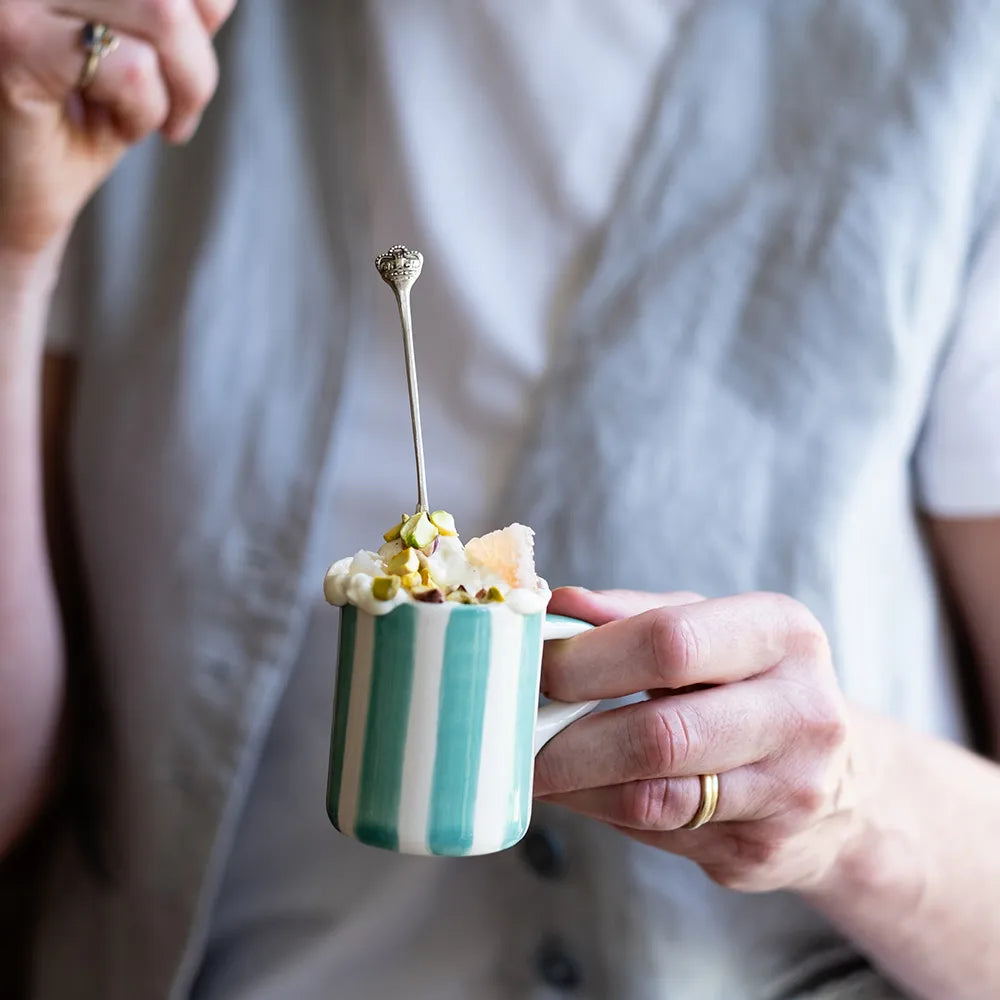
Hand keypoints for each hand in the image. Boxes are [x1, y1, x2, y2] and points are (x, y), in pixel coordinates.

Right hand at [0, 0, 233, 254]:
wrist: (13, 197)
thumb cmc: (72, 121)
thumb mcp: (138, 53)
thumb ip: (177, 12)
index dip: (202, 9)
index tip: (182, 65)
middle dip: (197, 59)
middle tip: (179, 112)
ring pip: (165, 14)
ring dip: (182, 87)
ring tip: (147, 120)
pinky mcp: (13, 42)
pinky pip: (134, 70)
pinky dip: (148, 112)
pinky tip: (119, 130)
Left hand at [535, 588, 858, 892]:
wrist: (840, 780)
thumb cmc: (749, 683)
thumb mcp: (709, 628)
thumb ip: (632, 613)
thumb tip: (551, 605)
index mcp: (782, 634)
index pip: (670, 643)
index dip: (586, 659)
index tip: (531, 668)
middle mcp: (802, 713)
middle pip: (661, 734)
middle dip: (569, 737)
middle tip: (514, 732)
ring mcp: (790, 792)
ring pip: (654, 796)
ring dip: (575, 782)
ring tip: (531, 764)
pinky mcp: (764, 852)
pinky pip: (658, 833)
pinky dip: (601, 809)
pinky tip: (576, 789)